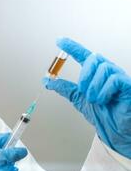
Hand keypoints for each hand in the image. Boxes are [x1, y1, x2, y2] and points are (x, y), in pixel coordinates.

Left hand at [44, 38, 130, 158]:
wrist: (114, 129)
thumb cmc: (102, 113)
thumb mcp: (78, 98)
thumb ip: (64, 88)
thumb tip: (47, 81)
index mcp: (95, 73)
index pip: (83, 55)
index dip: (71, 47)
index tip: (60, 41)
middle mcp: (107, 71)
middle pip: (93, 58)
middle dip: (84, 75)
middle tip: (84, 91)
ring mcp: (118, 77)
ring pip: (103, 68)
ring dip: (93, 87)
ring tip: (95, 99)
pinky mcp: (128, 85)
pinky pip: (114, 79)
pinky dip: (104, 91)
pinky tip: (104, 100)